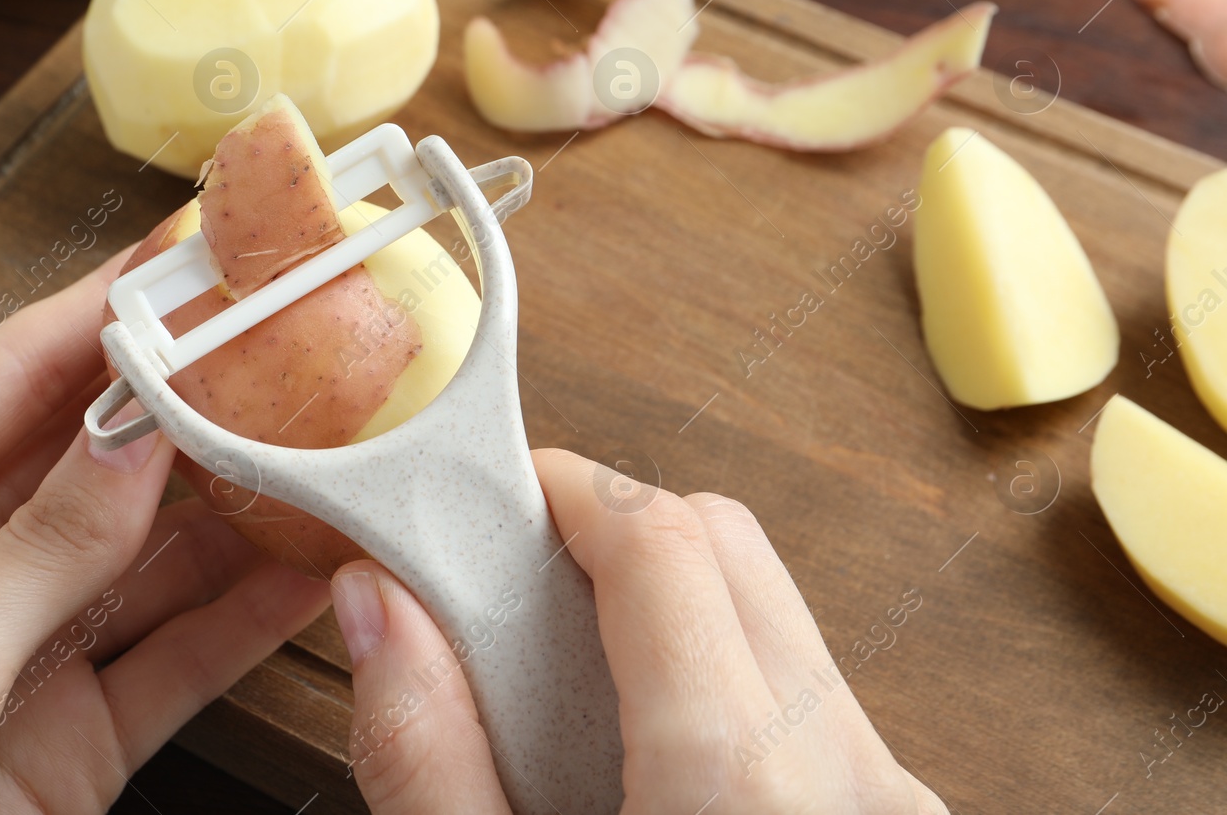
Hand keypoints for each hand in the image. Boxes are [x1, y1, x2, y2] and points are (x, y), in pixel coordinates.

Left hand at [0, 249, 329, 813]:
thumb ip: (39, 553)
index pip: (7, 379)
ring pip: (151, 558)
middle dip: (190, 407)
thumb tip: (139, 431)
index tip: (195, 261)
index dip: (103, 314)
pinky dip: (245, 622)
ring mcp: (24, 656)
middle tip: (293, 353)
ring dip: (236, 512)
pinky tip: (312, 576)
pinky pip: (175, 660)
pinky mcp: (78, 739)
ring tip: (327, 452)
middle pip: (93, 460)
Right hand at [330, 448, 949, 814]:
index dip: (559, 487)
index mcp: (734, 778)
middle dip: (609, 532)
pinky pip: (806, 686)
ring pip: (769, 610)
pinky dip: (720, 675)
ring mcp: (884, 791)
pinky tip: (649, 754)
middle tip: (510, 594)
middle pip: (724, 543)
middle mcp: (839, 767)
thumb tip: (377, 608)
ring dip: (664, 606)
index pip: (660, 534)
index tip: (480, 501)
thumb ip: (429, 760)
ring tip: (570, 694)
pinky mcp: (892, 811)